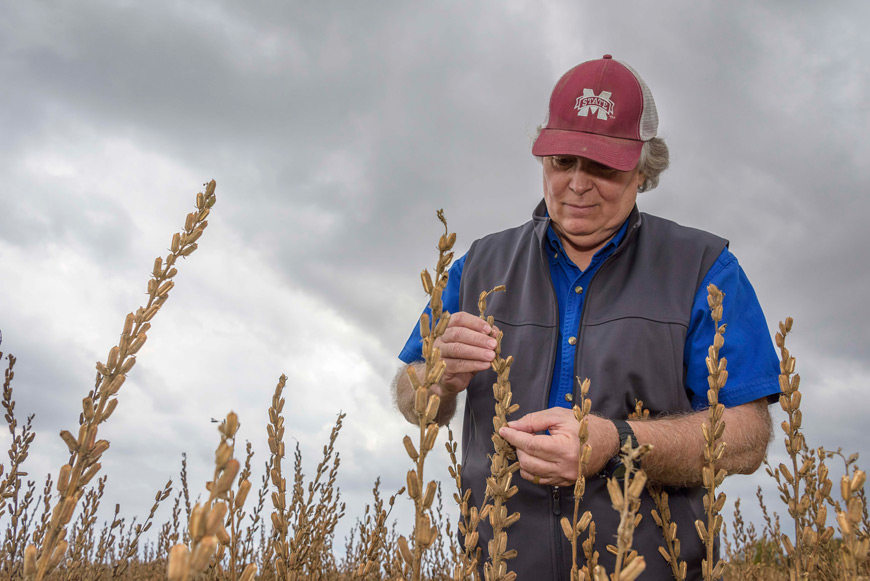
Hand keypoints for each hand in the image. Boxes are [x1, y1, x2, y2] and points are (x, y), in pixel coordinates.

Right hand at [431, 311, 496, 396]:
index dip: (475, 322)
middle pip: (458, 333)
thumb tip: (495, 333)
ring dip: (477, 352)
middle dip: (478, 338)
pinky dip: (473, 364)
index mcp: (449, 327)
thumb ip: (485, 337)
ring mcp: (438, 352)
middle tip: (493, 344)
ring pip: (457, 349)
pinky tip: (485, 365)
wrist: (453, 380)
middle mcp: (441, 338)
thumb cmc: (465, 358)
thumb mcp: (477, 346)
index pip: (460, 318)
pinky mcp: (441, 367)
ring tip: (491, 356)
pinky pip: (457, 364)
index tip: (489, 329)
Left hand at [499, 408, 617, 485]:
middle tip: (520, 434)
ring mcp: (565, 478)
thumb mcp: (559, 415)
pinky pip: (539, 479)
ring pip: (530, 473)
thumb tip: (513, 427)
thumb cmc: (584, 425)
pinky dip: (531, 468)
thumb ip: (534, 421)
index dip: (514, 437)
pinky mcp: (564, 483)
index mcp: (565, 449)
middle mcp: (565, 467)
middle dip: (518, 447)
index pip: (530, 445)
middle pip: (528, 461)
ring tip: (527, 445)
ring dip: (523, 458)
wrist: (608, 441)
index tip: (504, 430)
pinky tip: (534, 456)